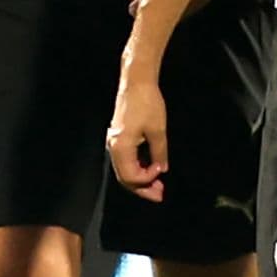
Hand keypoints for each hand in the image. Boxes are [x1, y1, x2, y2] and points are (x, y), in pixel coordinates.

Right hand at [106, 72, 169, 200]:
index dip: (147, 179)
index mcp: (121, 147)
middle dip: (142, 188)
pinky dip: (137, 168)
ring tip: (157, 186)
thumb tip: (162, 169)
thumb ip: (160, 153)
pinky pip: (126, 160)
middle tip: (160, 194)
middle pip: (125, 177)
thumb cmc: (147, 103)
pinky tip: (151, 169)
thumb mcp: (158, 130)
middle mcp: (113, 147)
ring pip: (125, 170)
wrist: (136, 82)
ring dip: (141, 180)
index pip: (131, 176)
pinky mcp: (118, 137)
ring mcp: (114, 142)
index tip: (162, 171)